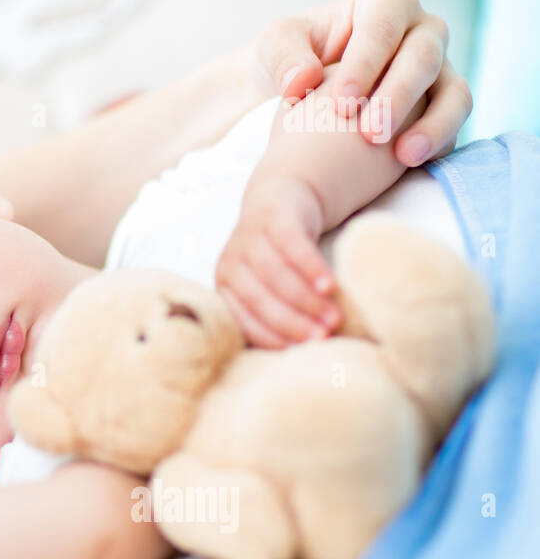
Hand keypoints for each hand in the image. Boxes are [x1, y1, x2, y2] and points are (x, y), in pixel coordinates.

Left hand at [215, 177, 341, 348]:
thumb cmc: (277, 258)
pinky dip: (310, 267)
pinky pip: (291, 246)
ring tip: (334, 316)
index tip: (300, 352)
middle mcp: (231, 263)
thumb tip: (304, 358)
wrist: (279, 200)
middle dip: (291, 322)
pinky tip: (329, 285)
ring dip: (305, 299)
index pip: (243, 319)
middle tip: (323, 337)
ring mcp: (249, 239)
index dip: (271, 337)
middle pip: (259, 298)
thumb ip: (277, 314)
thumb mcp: (267, 285)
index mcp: (225, 287)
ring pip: (275, 273)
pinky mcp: (272, 218)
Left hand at [256, 0, 472, 165]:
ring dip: (434, 123)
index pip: (383, 28)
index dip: (366, 64)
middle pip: (423, 58)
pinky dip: (440, 141)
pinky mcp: (444, 103)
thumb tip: (304, 79)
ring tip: (403, 156)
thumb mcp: (273, 46)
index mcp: (385, 4)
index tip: (341, 104)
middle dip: (398, 97)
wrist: (304, 88)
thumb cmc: (291, 58)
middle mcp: (421, 31)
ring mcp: (439, 68)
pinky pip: (455, 122)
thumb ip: (283, 55)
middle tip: (370, 135)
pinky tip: (412, 163)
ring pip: (454, 90)